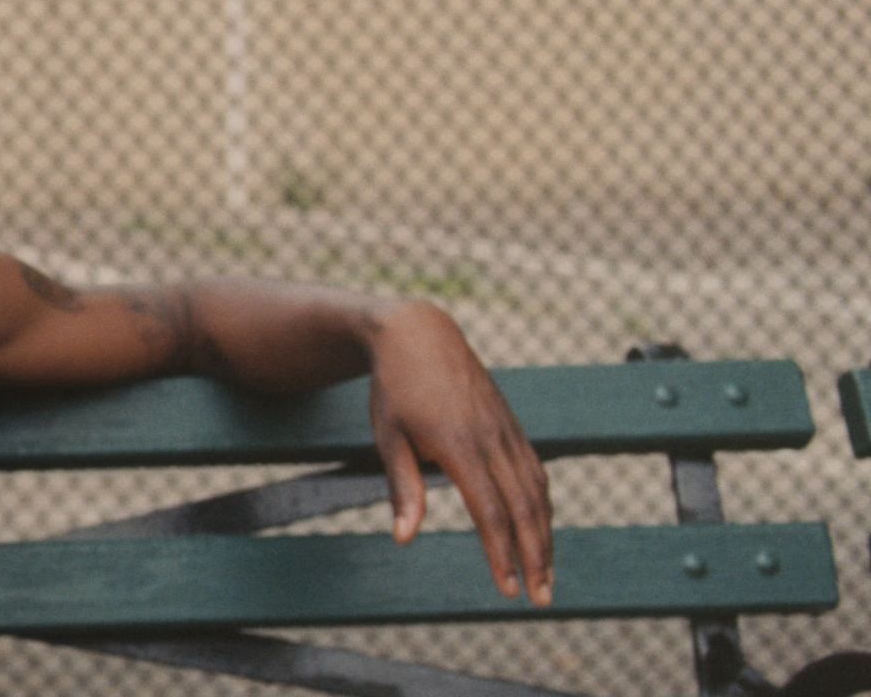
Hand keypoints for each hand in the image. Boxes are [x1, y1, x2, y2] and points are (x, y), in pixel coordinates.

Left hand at [365, 302, 552, 604]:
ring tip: (545, 576)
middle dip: (535, 558)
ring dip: (545, 537)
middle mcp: (493, 440)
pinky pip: (535, 473)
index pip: (491, 512)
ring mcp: (508, 431)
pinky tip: (541, 532)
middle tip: (539, 599)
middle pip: (525, 510)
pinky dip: (542, 507)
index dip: (501, 553)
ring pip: (538, 493)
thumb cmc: (394, 389)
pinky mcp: (512, 426)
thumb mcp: (388, 437)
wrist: (420, 334)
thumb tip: (403, 539)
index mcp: (460, 446)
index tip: (506, 588)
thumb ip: (402, 489)